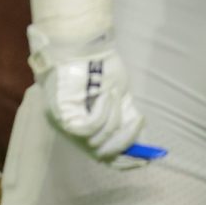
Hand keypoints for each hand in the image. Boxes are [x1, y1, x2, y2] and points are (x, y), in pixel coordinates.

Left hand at [26, 24, 150, 163]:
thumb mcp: (115, 97)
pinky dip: (103, 114)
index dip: (125, 162)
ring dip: (114, 119)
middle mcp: (67, 131)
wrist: (76, 43)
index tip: (146, 160)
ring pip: (97, 141)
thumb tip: (140, 143)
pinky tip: (106, 96)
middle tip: (137, 120)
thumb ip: (122, 119)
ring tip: (114, 97)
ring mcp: (61, 124)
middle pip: (101, 155)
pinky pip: (89, 128)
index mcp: (80, 127)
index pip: (102, 157)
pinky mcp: (59, 116)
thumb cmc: (96, 65)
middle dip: (124, 139)